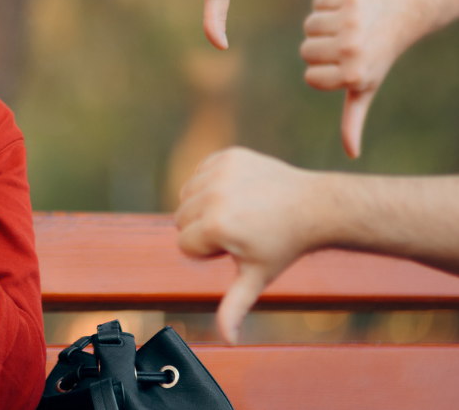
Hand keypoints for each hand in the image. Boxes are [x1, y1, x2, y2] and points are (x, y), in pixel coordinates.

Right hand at [176, 147, 321, 343]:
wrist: (314, 206)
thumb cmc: (284, 245)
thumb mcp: (256, 277)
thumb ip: (234, 306)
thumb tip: (227, 339)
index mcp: (217, 226)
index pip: (184, 244)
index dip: (208, 252)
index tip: (237, 247)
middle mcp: (214, 195)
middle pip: (180, 219)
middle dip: (202, 228)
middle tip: (240, 230)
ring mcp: (220, 171)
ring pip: (186, 194)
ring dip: (204, 205)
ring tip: (238, 211)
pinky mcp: (227, 155)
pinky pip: (200, 172)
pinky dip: (212, 182)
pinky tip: (239, 192)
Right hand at [301, 0, 414, 157]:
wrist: (406, 12)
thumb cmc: (379, 55)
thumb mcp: (366, 87)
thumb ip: (354, 119)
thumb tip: (351, 153)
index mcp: (355, 75)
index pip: (310, 77)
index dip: (321, 71)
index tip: (343, 65)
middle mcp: (353, 49)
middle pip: (306, 51)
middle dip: (321, 46)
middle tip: (348, 42)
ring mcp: (352, 21)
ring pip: (309, 25)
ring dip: (324, 23)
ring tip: (349, 24)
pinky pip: (318, 2)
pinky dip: (329, 1)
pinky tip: (349, 6)